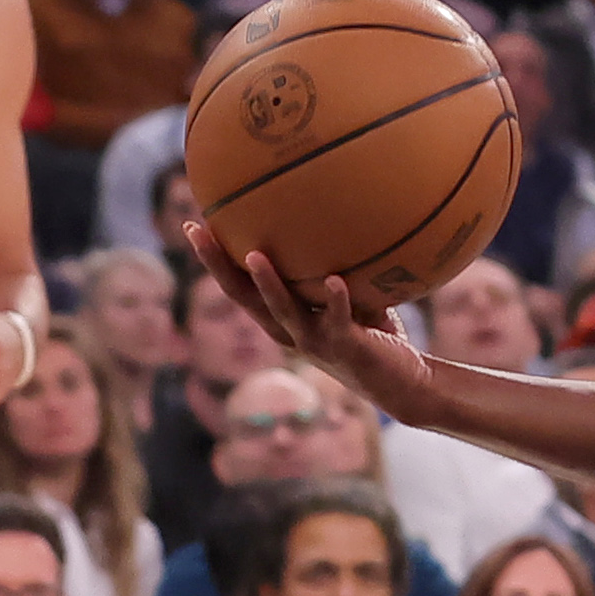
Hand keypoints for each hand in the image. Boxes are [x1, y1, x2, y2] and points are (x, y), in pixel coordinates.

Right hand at [186, 218, 439, 419]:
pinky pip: (338, 321)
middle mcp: (288, 332)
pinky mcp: (345, 348)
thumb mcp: (348, 295)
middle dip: (218, 265)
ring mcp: (314, 342)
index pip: (239, 287)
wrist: (402, 382)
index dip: (214, 260)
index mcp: (282, 319)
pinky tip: (335, 280)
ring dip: (268, 284)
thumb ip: (333, 266)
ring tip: (255, 255)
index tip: (193, 226)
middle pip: (243, 297)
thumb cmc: (373, 333)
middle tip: (197, 232)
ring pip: (283, 312)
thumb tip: (335, 213)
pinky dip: (336, 301)